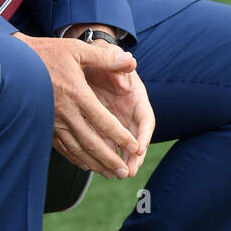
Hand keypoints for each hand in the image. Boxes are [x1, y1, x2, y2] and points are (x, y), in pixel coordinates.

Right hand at [13, 34, 139, 177]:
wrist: (14, 62)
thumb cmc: (47, 54)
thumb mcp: (77, 50)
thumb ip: (105, 58)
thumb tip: (131, 61)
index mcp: (77, 94)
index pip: (103, 121)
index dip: (120, 136)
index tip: (135, 147)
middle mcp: (65, 112)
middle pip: (91, 142)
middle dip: (109, 159)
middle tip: (124, 172)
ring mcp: (53, 121)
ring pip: (76, 149)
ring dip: (94, 163)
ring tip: (109, 173)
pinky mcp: (44, 125)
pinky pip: (61, 147)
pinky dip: (75, 158)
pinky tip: (85, 164)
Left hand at [83, 63, 153, 177]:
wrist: (84, 59)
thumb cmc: (99, 56)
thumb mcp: (107, 57)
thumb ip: (118, 62)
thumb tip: (130, 62)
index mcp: (135, 97)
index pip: (146, 119)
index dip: (144, 135)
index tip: (139, 148)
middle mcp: (128, 112)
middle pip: (135, 138)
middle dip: (133, 156)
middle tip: (129, 172)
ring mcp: (114, 119)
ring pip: (119, 144)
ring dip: (118, 160)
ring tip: (115, 174)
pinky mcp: (99, 123)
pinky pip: (102, 142)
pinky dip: (100, 154)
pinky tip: (94, 166)